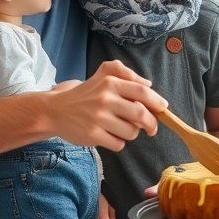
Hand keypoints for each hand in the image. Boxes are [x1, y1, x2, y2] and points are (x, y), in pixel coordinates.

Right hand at [44, 60, 167, 150]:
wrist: (55, 110)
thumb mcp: (103, 75)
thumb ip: (126, 74)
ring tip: (120, 127)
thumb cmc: (85, 93)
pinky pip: (119, 144)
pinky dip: (118, 142)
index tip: (162, 108)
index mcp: (110, 83)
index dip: (157, 102)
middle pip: (141, 115)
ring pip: (131, 132)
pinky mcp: (92, 135)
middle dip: (151, 124)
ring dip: (131, 133)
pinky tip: (109, 135)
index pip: (142, 93)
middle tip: (151, 128)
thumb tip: (148, 85)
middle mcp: (105, 99)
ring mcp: (98, 118)